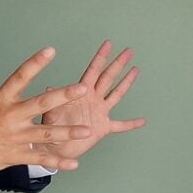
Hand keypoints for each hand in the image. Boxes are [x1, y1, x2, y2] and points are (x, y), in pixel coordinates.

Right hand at [0, 46, 92, 182]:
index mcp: (0, 99)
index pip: (20, 76)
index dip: (36, 63)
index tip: (51, 51)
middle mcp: (10, 116)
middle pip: (41, 103)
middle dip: (63, 96)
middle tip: (83, 89)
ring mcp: (13, 137)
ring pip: (45, 133)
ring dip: (67, 132)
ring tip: (87, 131)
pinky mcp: (14, 155)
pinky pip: (38, 158)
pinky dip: (56, 163)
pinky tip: (72, 164)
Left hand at [38, 42, 144, 161]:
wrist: (54, 148)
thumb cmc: (50, 129)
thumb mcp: (50, 113)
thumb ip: (53, 101)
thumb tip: (50, 87)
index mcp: (81, 93)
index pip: (93, 71)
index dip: (101, 58)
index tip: (108, 44)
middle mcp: (93, 99)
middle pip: (108, 78)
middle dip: (118, 64)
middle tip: (129, 51)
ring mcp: (100, 113)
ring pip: (116, 94)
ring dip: (126, 83)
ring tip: (136, 70)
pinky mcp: (103, 128)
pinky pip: (121, 125)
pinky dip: (131, 124)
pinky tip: (142, 121)